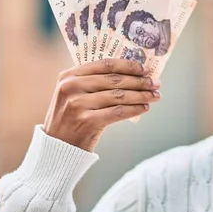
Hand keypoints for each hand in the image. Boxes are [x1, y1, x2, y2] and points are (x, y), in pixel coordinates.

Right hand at [44, 58, 160, 151]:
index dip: (128, 65)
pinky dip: (135, 109)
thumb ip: (94, 82)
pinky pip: (118, 112)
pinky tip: (145, 108)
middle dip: (139, 81)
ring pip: (119, 96)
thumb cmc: (71, 118)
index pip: (105, 64)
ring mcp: (78, 104)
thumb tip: (132, 74)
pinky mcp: (87, 122)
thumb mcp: (73, 95)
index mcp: (69, 76)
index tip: (144, 68)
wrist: (57, 148)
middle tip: (155, 83)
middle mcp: (71, 87)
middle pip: (115, 80)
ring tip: (154, 95)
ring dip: (141, 95)